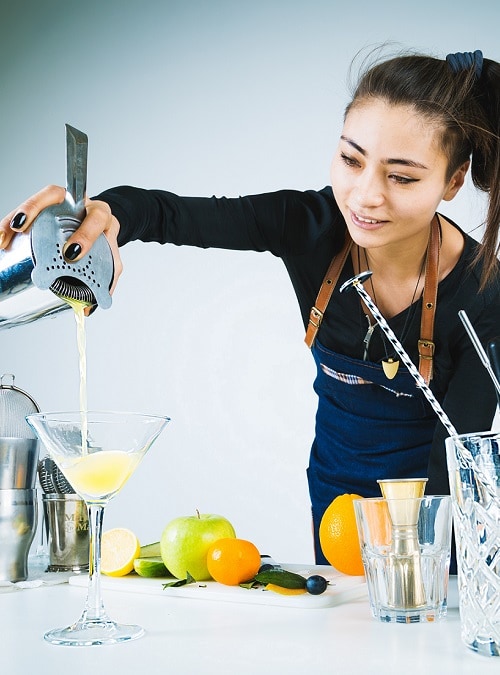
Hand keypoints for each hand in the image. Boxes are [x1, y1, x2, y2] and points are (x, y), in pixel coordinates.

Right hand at [0, 185, 122, 307]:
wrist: (101, 227)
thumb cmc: (102, 240)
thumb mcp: (111, 256)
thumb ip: (107, 277)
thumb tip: (90, 308)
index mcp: (99, 214)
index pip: (96, 217)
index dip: (86, 233)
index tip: (72, 253)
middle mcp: (76, 203)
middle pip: (54, 194)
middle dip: (35, 209)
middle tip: (23, 229)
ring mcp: (57, 204)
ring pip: (35, 201)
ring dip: (16, 216)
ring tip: (4, 237)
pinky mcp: (42, 209)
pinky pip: (22, 212)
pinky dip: (8, 224)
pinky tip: (2, 239)